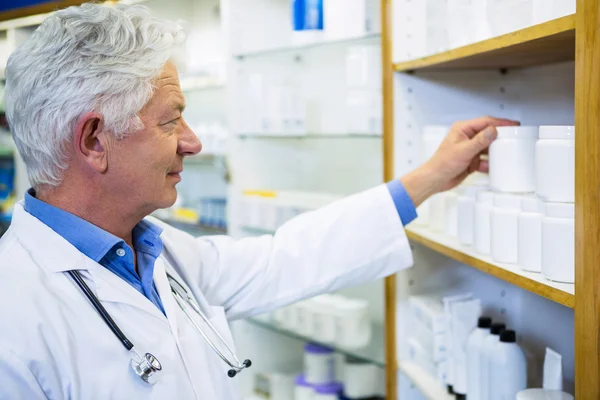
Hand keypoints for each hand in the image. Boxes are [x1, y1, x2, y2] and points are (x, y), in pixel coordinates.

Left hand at [401, 116, 519, 205]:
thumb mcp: (464, 150)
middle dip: (500, 137)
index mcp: (462, 129)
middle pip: (488, 134)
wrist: (436, 180)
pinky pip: (484, 160)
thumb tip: (493, 130)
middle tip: (513, 138)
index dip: (500, 122)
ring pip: (487, 148)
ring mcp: (469, 149)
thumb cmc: (442, 163)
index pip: (485, 122)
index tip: (513, 125)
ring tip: (506, 152)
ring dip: (495, 151)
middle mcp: (466, 137)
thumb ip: (480, 140)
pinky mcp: (470, 160)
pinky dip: (489, 163)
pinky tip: (494, 166)